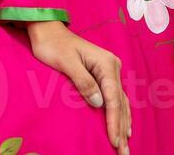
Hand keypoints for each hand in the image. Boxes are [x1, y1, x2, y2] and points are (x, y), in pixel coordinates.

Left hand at [25, 20, 130, 153]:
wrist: (48, 30)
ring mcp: (109, 71)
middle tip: (123, 152)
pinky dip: (120, 114)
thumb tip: (99, 103)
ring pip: (120, 102)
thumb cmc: (53, 45)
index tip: (114, 140)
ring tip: (125, 146)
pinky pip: (115, 98)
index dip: (114, 121)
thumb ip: (83, 82)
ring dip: (122, 124)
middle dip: (121, 128)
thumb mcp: (66, 62)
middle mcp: (112, 67)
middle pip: (120, 103)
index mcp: (106, 63)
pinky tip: (124, 127)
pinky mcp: (103, 75)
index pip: (113, 98)